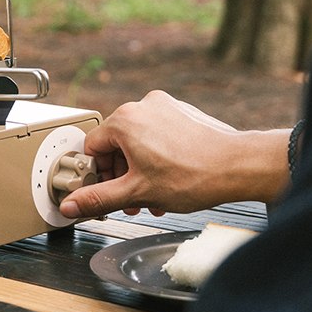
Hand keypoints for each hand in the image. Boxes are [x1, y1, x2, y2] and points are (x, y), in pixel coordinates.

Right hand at [59, 91, 291, 217]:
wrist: (239, 167)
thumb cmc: (194, 175)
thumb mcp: (136, 193)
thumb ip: (97, 199)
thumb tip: (71, 205)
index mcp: (125, 120)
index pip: (91, 148)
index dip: (96, 175)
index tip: (104, 191)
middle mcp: (143, 106)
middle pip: (114, 145)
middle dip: (120, 176)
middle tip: (130, 199)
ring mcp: (166, 107)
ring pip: (137, 142)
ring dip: (138, 171)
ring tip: (151, 195)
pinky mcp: (183, 113)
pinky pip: (157, 135)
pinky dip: (156, 158)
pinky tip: (168, 181)